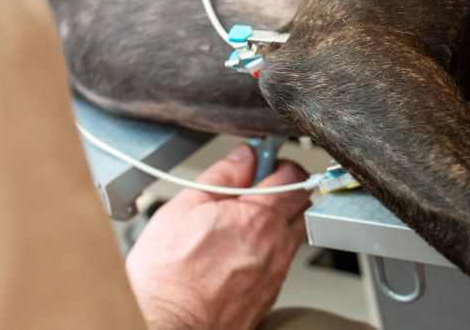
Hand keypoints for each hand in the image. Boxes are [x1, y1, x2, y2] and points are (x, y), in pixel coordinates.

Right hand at [126, 144, 310, 329]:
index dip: (279, 162)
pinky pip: (282, 263)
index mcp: (259, 218)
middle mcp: (276, 246)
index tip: (263, 160)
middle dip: (286, 190)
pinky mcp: (269, 296)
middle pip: (303, 205)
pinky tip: (242, 252)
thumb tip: (242, 157)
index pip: (293, 176)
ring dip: (279, 222)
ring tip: (245, 222)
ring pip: (294, 235)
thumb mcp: (184, 208)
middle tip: (257, 189)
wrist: (168, 325)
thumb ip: (221, 176)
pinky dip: (270, 251)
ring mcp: (275, 274)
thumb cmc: (167, 276)